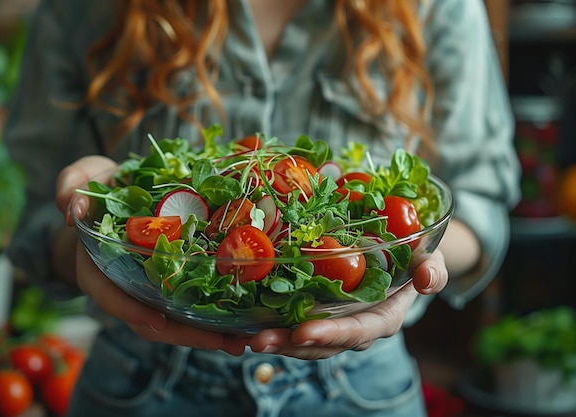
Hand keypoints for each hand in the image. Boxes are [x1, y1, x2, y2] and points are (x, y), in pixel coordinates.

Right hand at [55, 157, 249, 355]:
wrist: (118, 198)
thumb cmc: (102, 188)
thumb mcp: (85, 177)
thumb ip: (73, 183)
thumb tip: (71, 209)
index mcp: (98, 265)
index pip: (109, 295)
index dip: (129, 310)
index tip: (156, 321)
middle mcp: (124, 284)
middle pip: (149, 321)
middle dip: (185, 335)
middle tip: (225, 341)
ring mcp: (149, 289)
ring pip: (173, 322)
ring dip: (206, 335)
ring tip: (242, 342)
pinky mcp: (172, 283)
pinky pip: (189, 307)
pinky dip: (212, 319)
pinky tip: (243, 326)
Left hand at [248, 250, 447, 359]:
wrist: (401, 261)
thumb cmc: (416, 260)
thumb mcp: (431, 261)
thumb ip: (433, 271)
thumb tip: (426, 278)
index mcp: (381, 319)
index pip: (356, 332)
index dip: (331, 334)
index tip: (303, 333)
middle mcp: (354, 328)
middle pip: (320, 343)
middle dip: (290, 344)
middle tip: (258, 340)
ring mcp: (333, 323)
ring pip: (301, 340)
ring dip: (274, 339)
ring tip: (244, 336)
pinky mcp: (315, 313)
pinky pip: (292, 324)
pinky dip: (269, 325)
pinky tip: (242, 323)